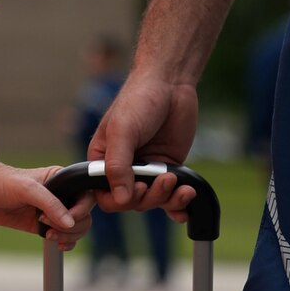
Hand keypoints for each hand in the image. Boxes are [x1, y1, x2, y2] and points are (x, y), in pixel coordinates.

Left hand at [0, 159, 92, 250]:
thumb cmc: (1, 181)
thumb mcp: (26, 189)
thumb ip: (49, 203)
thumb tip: (69, 222)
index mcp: (62, 179)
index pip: (86, 197)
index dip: (81, 211)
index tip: (66, 218)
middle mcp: (61, 195)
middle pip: (84, 216)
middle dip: (72, 227)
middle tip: (50, 227)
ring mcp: (53, 210)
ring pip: (76, 228)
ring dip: (68, 236)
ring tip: (49, 235)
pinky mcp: (43, 224)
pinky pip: (64, 236)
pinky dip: (65, 242)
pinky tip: (57, 243)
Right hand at [89, 76, 199, 214]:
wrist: (170, 84)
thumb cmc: (139, 100)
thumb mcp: (122, 130)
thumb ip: (117, 165)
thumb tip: (121, 199)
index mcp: (102, 160)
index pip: (104, 196)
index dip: (119, 199)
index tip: (138, 186)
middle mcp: (123, 169)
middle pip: (131, 202)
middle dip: (148, 196)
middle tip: (164, 178)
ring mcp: (147, 170)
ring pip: (152, 201)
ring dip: (166, 198)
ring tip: (176, 180)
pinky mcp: (168, 169)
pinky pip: (170, 198)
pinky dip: (178, 206)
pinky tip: (187, 205)